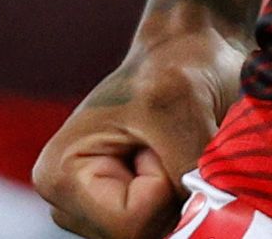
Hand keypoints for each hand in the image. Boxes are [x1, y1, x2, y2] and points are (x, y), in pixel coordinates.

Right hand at [36, 20, 248, 238]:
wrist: (185, 51)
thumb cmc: (176, 68)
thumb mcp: (181, 111)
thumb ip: (188, 171)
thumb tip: (212, 217)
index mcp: (59, 174)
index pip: (128, 225)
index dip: (162, 187)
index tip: (156, 138)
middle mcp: (67, 201)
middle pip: (137, 235)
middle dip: (168, 193)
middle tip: (164, 141)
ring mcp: (92, 210)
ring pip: (153, 232)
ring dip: (175, 193)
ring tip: (164, 146)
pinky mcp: (118, 210)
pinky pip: (162, 225)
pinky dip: (178, 196)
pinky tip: (166, 159)